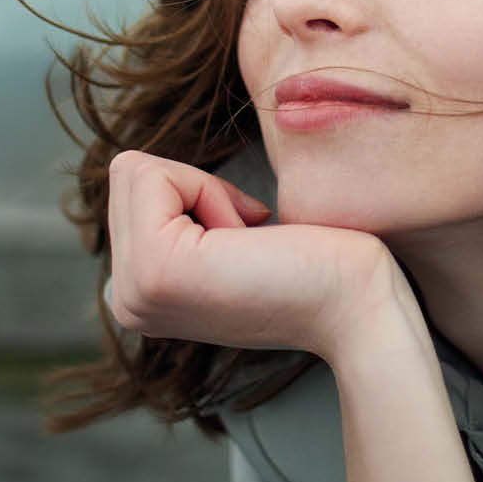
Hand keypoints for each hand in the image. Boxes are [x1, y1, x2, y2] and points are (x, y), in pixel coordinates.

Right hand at [104, 149, 399, 357]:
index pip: (131, 188)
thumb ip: (181, 223)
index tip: (246, 241)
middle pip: (128, 176)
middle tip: (248, 244)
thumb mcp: (225, 244)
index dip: (197, 191)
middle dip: (199, 189)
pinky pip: (154, 176)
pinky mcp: (154, 270)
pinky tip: (245, 244)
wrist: (358, 309)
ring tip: (246, 246)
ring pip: (137, 172)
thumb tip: (150, 176)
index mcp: (137, 295)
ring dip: (207, 192)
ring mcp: (133, 290)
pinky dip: (210, 192)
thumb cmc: (318, 267)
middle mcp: (124, 300)